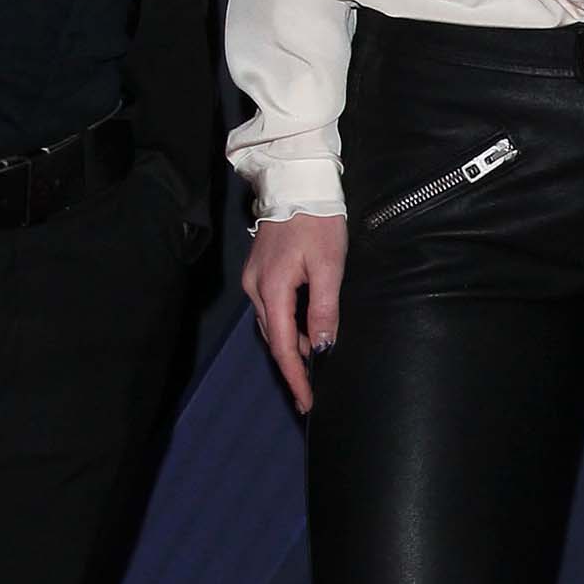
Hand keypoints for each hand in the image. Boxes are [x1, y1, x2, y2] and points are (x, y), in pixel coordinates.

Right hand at [242, 213, 346, 414]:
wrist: (296, 181)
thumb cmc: (317, 220)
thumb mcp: (329, 266)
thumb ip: (324, 310)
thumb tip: (322, 348)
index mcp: (272, 289)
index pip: (283, 346)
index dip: (295, 376)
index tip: (307, 401)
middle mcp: (255, 289)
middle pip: (274, 340)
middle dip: (293, 367)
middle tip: (311, 392)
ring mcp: (254, 280)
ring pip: (272, 326)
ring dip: (291, 347)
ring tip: (312, 368)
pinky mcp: (259, 271)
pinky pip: (272, 310)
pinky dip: (287, 327)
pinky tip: (305, 333)